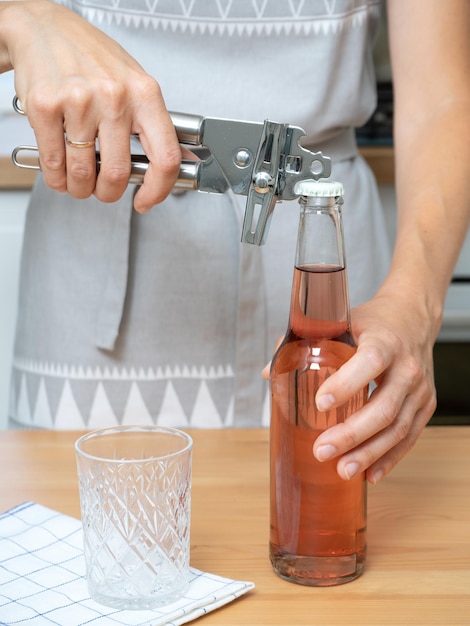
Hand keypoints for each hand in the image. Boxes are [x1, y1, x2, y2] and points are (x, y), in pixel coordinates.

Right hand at [2, 0, 180, 210]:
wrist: (45, 27)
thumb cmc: (92, 58)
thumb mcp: (133, 83)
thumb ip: (146, 125)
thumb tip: (156, 170)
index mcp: (145, 94)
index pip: (165, 157)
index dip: (157, 190)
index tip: (146, 200)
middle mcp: (114, 97)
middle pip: (117, 174)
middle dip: (108, 193)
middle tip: (103, 191)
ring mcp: (79, 101)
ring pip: (83, 173)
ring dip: (80, 188)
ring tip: (79, 182)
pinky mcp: (45, 106)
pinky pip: (54, 162)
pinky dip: (56, 178)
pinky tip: (60, 173)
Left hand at [312, 289, 436, 483]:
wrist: (415, 318)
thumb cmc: (373, 322)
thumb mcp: (342, 322)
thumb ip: (306, 344)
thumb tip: (269, 372)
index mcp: (384, 341)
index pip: (369, 362)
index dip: (346, 384)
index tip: (320, 402)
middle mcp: (407, 367)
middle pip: (384, 407)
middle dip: (352, 433)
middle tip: (322, 450)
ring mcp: (420, 389)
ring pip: (398, 428)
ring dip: (369, 453)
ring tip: (343, 470)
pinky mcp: (426, 405)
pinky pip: (410, 437)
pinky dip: (390, 458)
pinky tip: (370, 474)